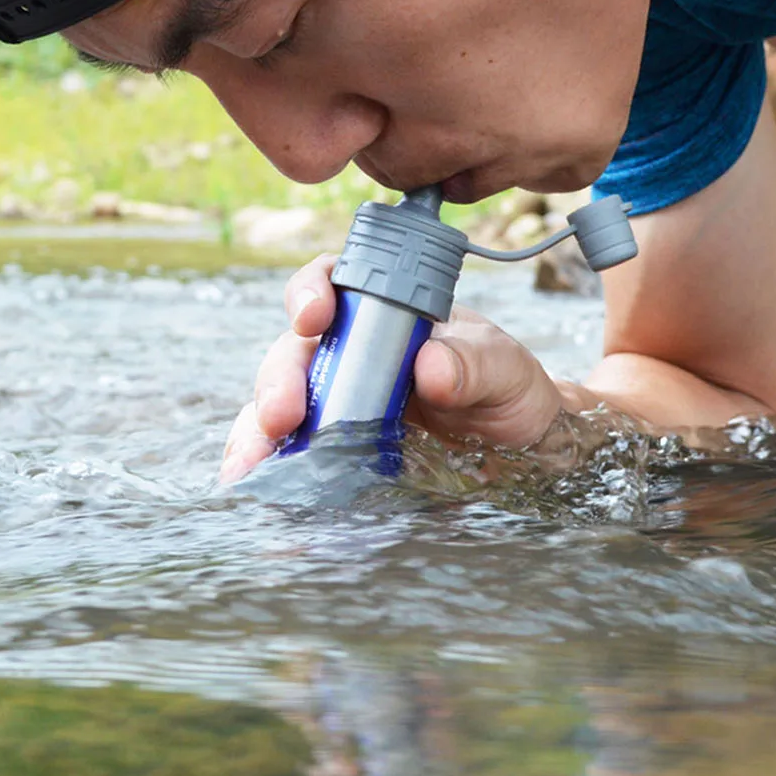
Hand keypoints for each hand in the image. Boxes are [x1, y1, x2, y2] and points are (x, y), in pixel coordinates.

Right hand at [220, 255, 573, 482]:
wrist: (524, 453)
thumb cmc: (510, 391)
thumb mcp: (506, 370)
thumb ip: (475, 363)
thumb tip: (430, 367)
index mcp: (387, 313)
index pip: (334, 282)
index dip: (311, 291)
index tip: (314, 317)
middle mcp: (351, 354)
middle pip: (294, 352)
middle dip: (277, 381)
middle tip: (281, 417)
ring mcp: (339, 404)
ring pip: (278, 406)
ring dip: (256, 433)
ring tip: (251, 467)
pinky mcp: (337, 453)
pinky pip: (292, 456)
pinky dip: (271, 472)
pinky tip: (262, 493)